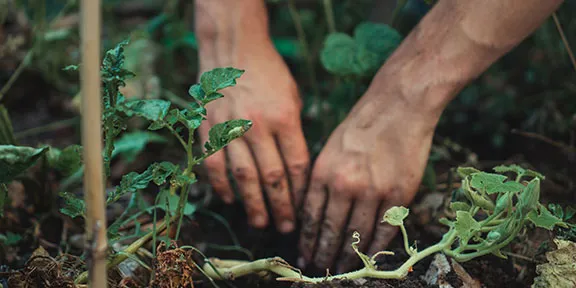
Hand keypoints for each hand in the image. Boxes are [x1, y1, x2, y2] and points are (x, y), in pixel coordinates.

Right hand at [198, 40, 308, 233]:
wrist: (233, 49)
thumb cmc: (269, 74)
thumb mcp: (293, 98)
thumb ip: (294, 132)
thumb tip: (296, 170)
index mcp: (285, 118)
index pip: (296, 165)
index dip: (300, 192)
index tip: (305, 210)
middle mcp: (258, 126)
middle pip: (272, 177)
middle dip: (281, 207)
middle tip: (286, 229)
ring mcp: (231, 128)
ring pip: (243, 176)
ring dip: (252, 204)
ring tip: (261, 224)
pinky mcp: (209, 128)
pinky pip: (215, 164)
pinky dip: (222, 186)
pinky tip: (230, 201)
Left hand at [298, 76, 440, 272]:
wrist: (399, 105)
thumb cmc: (361, 124)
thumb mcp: (329, 148)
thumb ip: (322, 180)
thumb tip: (313, 213)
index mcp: (323, 172)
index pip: (311, 217)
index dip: (307, 241)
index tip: (303, 256)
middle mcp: (345, 185)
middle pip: (331, 231)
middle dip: (323, 255)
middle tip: (319, 270)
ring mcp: (373, 191)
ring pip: (357, 236)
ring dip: (348, 257)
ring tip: (341, 270)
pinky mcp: (398, 194)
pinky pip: (384, 230)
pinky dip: (375, 248)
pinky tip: (368, 259)